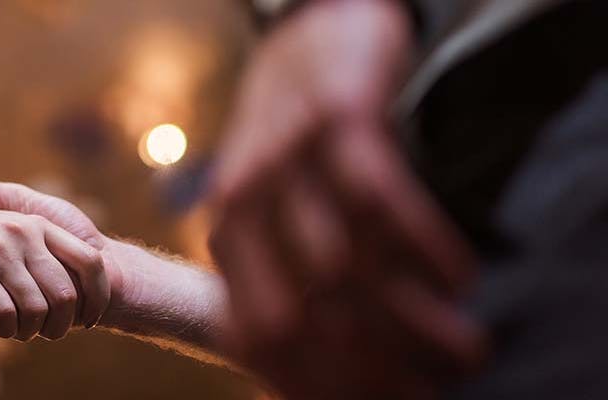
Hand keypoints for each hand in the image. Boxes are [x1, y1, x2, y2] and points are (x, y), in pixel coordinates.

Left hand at [209, 0, 482, 396]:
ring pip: (347, 269)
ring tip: (466, 349)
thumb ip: (290, 280)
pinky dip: (425, 248)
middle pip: (301, 316)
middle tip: (430, 391)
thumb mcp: (276, 215)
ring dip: (412, 321)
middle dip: (368, 369)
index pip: (257, 337)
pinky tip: (459, 276)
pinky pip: (380, 200)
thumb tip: (327, 377)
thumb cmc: (299, 148)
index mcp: (226, 238)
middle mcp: (244, 202)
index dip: (316, 386)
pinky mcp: (335, 119)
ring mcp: (286, 159)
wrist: (307, 38)